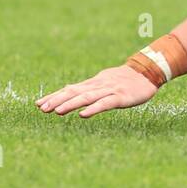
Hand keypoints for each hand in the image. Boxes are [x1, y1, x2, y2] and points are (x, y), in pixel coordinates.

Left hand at [35, 65, 157, 116]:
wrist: (148, 72)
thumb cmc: (125, 79)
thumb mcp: (104, 82)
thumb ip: (89, 88)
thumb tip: (70, 90)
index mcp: (93, 83)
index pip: (70, 89)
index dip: (54, 96)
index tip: (38, 104)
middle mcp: (97, 85)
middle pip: (74, 92)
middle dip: (56, 100)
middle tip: (41, 108)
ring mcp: (109, 90)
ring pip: (86, 97)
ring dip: (70, 104)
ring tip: (56, 111)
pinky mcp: (120, 97)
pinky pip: (105, 103)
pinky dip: (93, 109)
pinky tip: (83, 115)